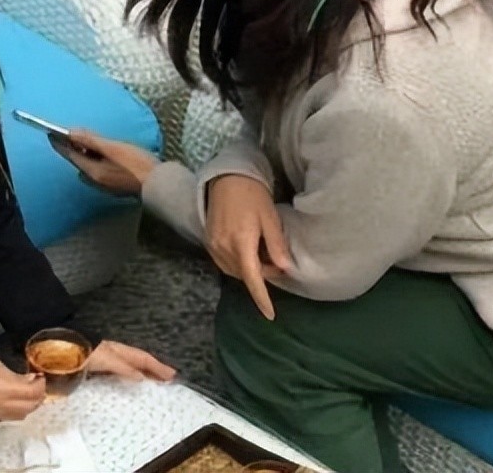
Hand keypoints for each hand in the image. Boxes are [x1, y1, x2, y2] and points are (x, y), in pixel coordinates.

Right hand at [0, 355, 45, 420]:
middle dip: (38, 396)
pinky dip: (18, 410)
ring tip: (28, 393)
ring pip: (22, 415)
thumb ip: (16, 375)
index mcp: (9, 391)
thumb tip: (29, 380)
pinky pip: (10, 417)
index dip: (41, 385)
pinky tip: (15, 400)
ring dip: (30, 405)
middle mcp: (6, 406)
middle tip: (37, 385)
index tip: (40, 376)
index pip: (34, 393)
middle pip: (31, 407)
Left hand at [50, 130, 157, 196]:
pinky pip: (98, 172)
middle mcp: (95, 181)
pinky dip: (95, 162)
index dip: (60, 144)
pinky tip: (103, 157)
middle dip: (73, 150)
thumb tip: (71, 133)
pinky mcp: (115, 186)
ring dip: (85, 157)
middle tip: (68, 137)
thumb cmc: (136, 164)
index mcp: (92, 171)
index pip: (71, 155)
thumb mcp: (112, 148)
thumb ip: (91, 140)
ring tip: (86, 145)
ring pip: (88, 168)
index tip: (51, 134)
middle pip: (79, 163)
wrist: (157, 183)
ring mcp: (105, 186)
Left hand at [85, 340, 176, 381]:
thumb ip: (125, 369)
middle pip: (140, 362)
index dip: (158, 367)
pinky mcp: (99, 367)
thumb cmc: (86, 353)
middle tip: (168, 380)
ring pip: (131, 367)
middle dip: (154, 370)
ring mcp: (108, 360)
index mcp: (121, 351)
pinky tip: (130, 384)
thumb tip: (142, 378)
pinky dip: (131, 377)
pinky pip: (121, 372)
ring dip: (144, 374)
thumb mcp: (108, 360)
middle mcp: (116, 354)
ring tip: (154, 383)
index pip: (144, 359)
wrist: (62, 352)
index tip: (172, 375)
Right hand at [205, 175, 291, 320]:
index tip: (270, 315)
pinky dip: (237, 264)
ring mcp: (213, 245)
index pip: (253, 279)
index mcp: (242, 242)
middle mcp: (223, 247)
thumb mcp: (270, 217)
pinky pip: (224, 262)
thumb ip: (276, 244)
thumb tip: (285, 269)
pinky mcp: (208, 241)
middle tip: (276, 261)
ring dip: (249, 270)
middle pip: (244, 275)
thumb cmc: (252, 194)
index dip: (262, 298)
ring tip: (263, 255)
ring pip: (233, 271)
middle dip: (261, 276)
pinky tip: (247, 252)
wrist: (226, 177)